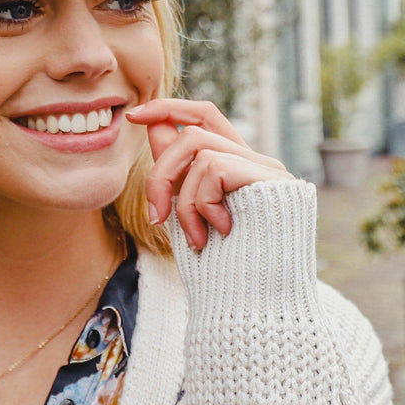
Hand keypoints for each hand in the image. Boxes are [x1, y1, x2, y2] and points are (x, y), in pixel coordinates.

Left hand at [126, 99, 289, 250]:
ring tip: (194, 236)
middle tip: (155, 217)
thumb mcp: (189, 210)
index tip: (134, 116)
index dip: (169, 109)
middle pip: (192, 132)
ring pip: (197, 146)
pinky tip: (219, 231)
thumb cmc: (225, 262)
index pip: (204, 116)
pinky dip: (203, 203)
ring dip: (182, 197)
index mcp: (237, 165)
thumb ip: (176, 170)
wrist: (259, 296)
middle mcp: (254, 160)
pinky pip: (213, 167)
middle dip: (160, 171)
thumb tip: (153, 125)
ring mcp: (265, 167)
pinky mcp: (270, 177)